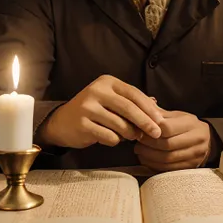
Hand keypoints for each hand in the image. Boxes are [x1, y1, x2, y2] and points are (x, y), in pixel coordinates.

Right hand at [38, 75, 162, 148]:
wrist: (62, 122)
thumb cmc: (94, 111)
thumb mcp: (111, 100)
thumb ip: (132, 102)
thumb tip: (157, 105)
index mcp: (107, 82)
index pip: (133, 93)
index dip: (149, 108)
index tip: (160, 121)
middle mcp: (96, 91)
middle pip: (128, 108)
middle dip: (145, 122)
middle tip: (156, 134)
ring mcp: (87, 107)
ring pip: (119, 124)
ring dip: (130, 134)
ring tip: (132, 136)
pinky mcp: (81, 124)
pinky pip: (108, 136)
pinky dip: (115, 140)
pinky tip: (113, 139)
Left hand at [134, 109, 211, 171]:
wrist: (207, 140)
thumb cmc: (187, 126)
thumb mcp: (178, 116)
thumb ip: (161, 115)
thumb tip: (142, 112)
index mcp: (191, 123)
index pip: (168, 128)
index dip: (151, 130)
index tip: (140, 130)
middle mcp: (196, 139)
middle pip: (167, 145)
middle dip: (149, 145)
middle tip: (137, 143)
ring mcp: (195, 155)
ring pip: (168, 159)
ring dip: (149, 157)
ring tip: (139, 152)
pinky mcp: (191, 167)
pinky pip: (170, 169)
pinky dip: (155, 165)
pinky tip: (147, 160)